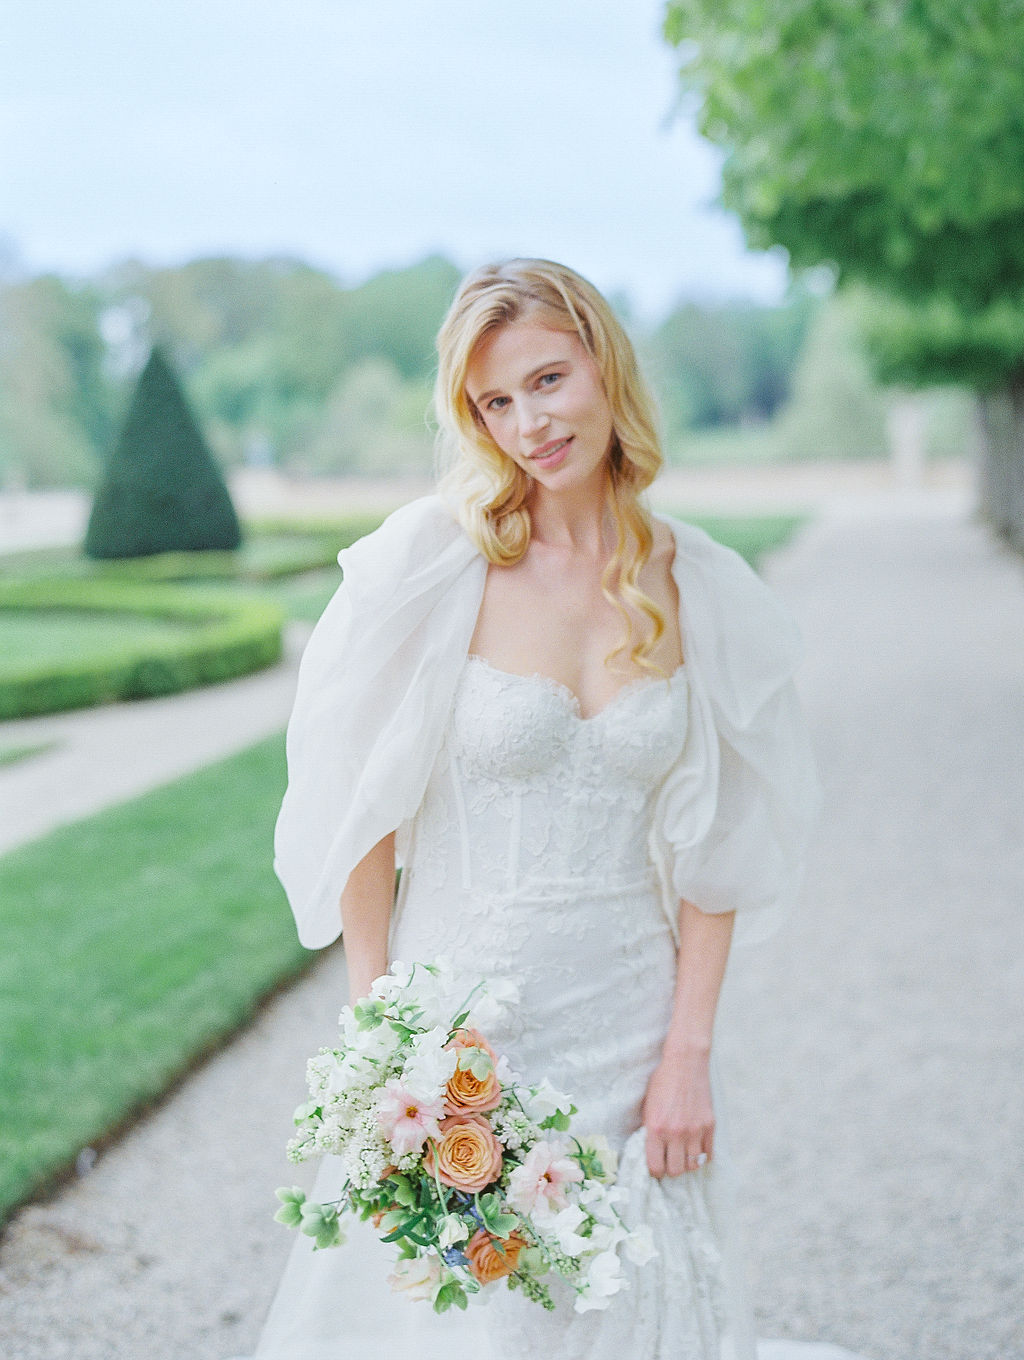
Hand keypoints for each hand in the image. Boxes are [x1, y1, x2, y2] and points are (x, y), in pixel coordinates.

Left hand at [640, 1049, 713, 1178]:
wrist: (685, 1063)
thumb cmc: (662, 1082)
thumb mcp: (648, 1106)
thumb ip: (649, 1131)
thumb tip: (650, 1153)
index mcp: (656, 1128)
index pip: (655, 1167)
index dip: (655, 1170)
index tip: (656, 1165)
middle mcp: (676, 1133)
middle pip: (676, 1171)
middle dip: (671, 1168)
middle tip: (669, 1160)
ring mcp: (695, 1130)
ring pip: (693, 1166)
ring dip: (687, 1163)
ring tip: (683, 1154)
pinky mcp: (710, 1126)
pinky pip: (708, 1154)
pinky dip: (702, 1155)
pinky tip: (696, 1147)